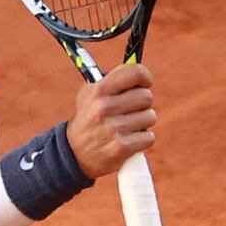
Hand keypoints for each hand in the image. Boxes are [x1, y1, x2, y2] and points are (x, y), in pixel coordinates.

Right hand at [65, 64, 157, 179]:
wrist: (75, 153)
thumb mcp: (90, 94)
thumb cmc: (89, 118)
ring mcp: (114, 128)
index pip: (135, 73)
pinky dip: (142, 140)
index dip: (144, 77)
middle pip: (146, 96)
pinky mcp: (122, 147)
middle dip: (142, 104)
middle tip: (130, 110)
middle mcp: (105, 107)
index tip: (144, 83)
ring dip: (143, 123)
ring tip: (127, 126)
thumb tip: (139, 72)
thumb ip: (111, 80)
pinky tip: (129, 140)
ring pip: (150, 117)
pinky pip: (148, 137)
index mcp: (99, 90)